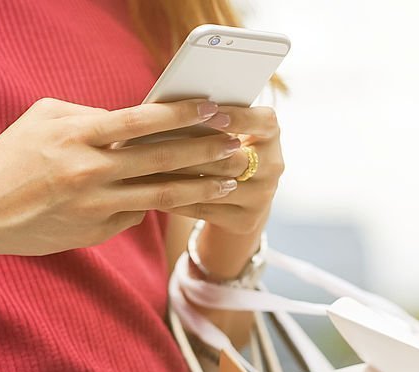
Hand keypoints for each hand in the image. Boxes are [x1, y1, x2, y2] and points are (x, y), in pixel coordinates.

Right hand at [0, 98, 241, 258]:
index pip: (141, 121)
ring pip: (159, 195)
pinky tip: (186, 202)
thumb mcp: (41, 119)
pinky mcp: (95, 230)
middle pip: (161, 159)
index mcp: (77, 135)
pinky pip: (135, 215)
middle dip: (204, 151)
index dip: (181, 114)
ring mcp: (95, 204)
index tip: (212, 108)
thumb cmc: (9, 159)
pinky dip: (161, 206)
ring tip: (228, 182)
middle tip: (236, 146)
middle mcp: (90, 170)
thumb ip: (86, 115)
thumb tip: (127, 120)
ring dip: (198, 188)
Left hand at [158, 105, 283, 235]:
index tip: (208, 111)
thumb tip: (170, 103)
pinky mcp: (244, 221)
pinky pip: (202, 209)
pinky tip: (149, 190)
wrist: (242, 201)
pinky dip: (174, 198)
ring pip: (213, 185)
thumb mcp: (230, 131)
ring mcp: (261, 197)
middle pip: (231, 158)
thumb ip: (211, 117)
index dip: (236, 117)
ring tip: (145, 166)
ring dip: (176, 176)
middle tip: (156, 141)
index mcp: (271, 135)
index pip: (261, 122)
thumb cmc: (224, 151)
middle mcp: (272, 167)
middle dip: (193, 150)